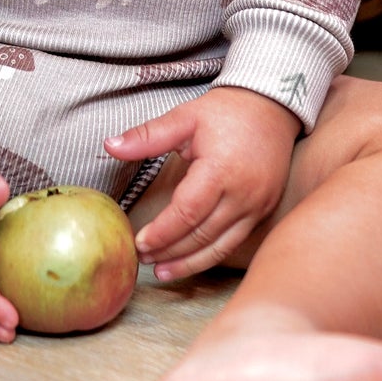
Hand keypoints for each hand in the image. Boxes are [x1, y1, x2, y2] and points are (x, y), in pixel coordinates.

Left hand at [102, 87, 300, 279]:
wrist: (271, 108)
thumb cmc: (225, 112)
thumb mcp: (184, 118)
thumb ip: (147, 136)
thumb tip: (109, 145)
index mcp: (221, 170)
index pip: (186, 212)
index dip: (162, 232)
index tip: (138, 243)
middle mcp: (243, 194)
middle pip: (201, 235)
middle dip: (170, 251)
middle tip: (142, 258)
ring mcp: (256, 206)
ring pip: (219, 246)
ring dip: (188, 262)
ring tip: (161, 271)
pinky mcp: (263, 212)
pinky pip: (233, 242)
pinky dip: (209, 256)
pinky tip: (189, 262)